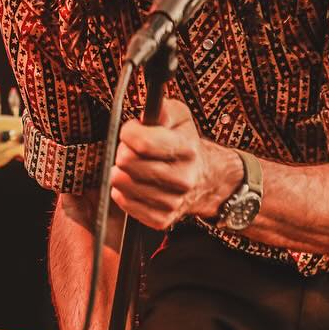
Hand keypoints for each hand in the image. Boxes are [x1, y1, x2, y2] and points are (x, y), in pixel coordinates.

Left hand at [109, 97, 235, 230]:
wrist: (207, 179)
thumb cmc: (186, 144)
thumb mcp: (180, 118)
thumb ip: (163, 110)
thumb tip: (149, 111)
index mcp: (187, 150)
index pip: (142, 143)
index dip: (129, 132)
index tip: (132, 130)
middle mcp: (182, 178)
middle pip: (127, 162)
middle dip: (124, 151)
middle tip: (133, 150)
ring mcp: (172, 201)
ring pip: (121, 184)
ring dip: (123, 172)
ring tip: (136, 167)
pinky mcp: (161, 219)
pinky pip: (125, 203)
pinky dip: (125, 193)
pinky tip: (137, 184)